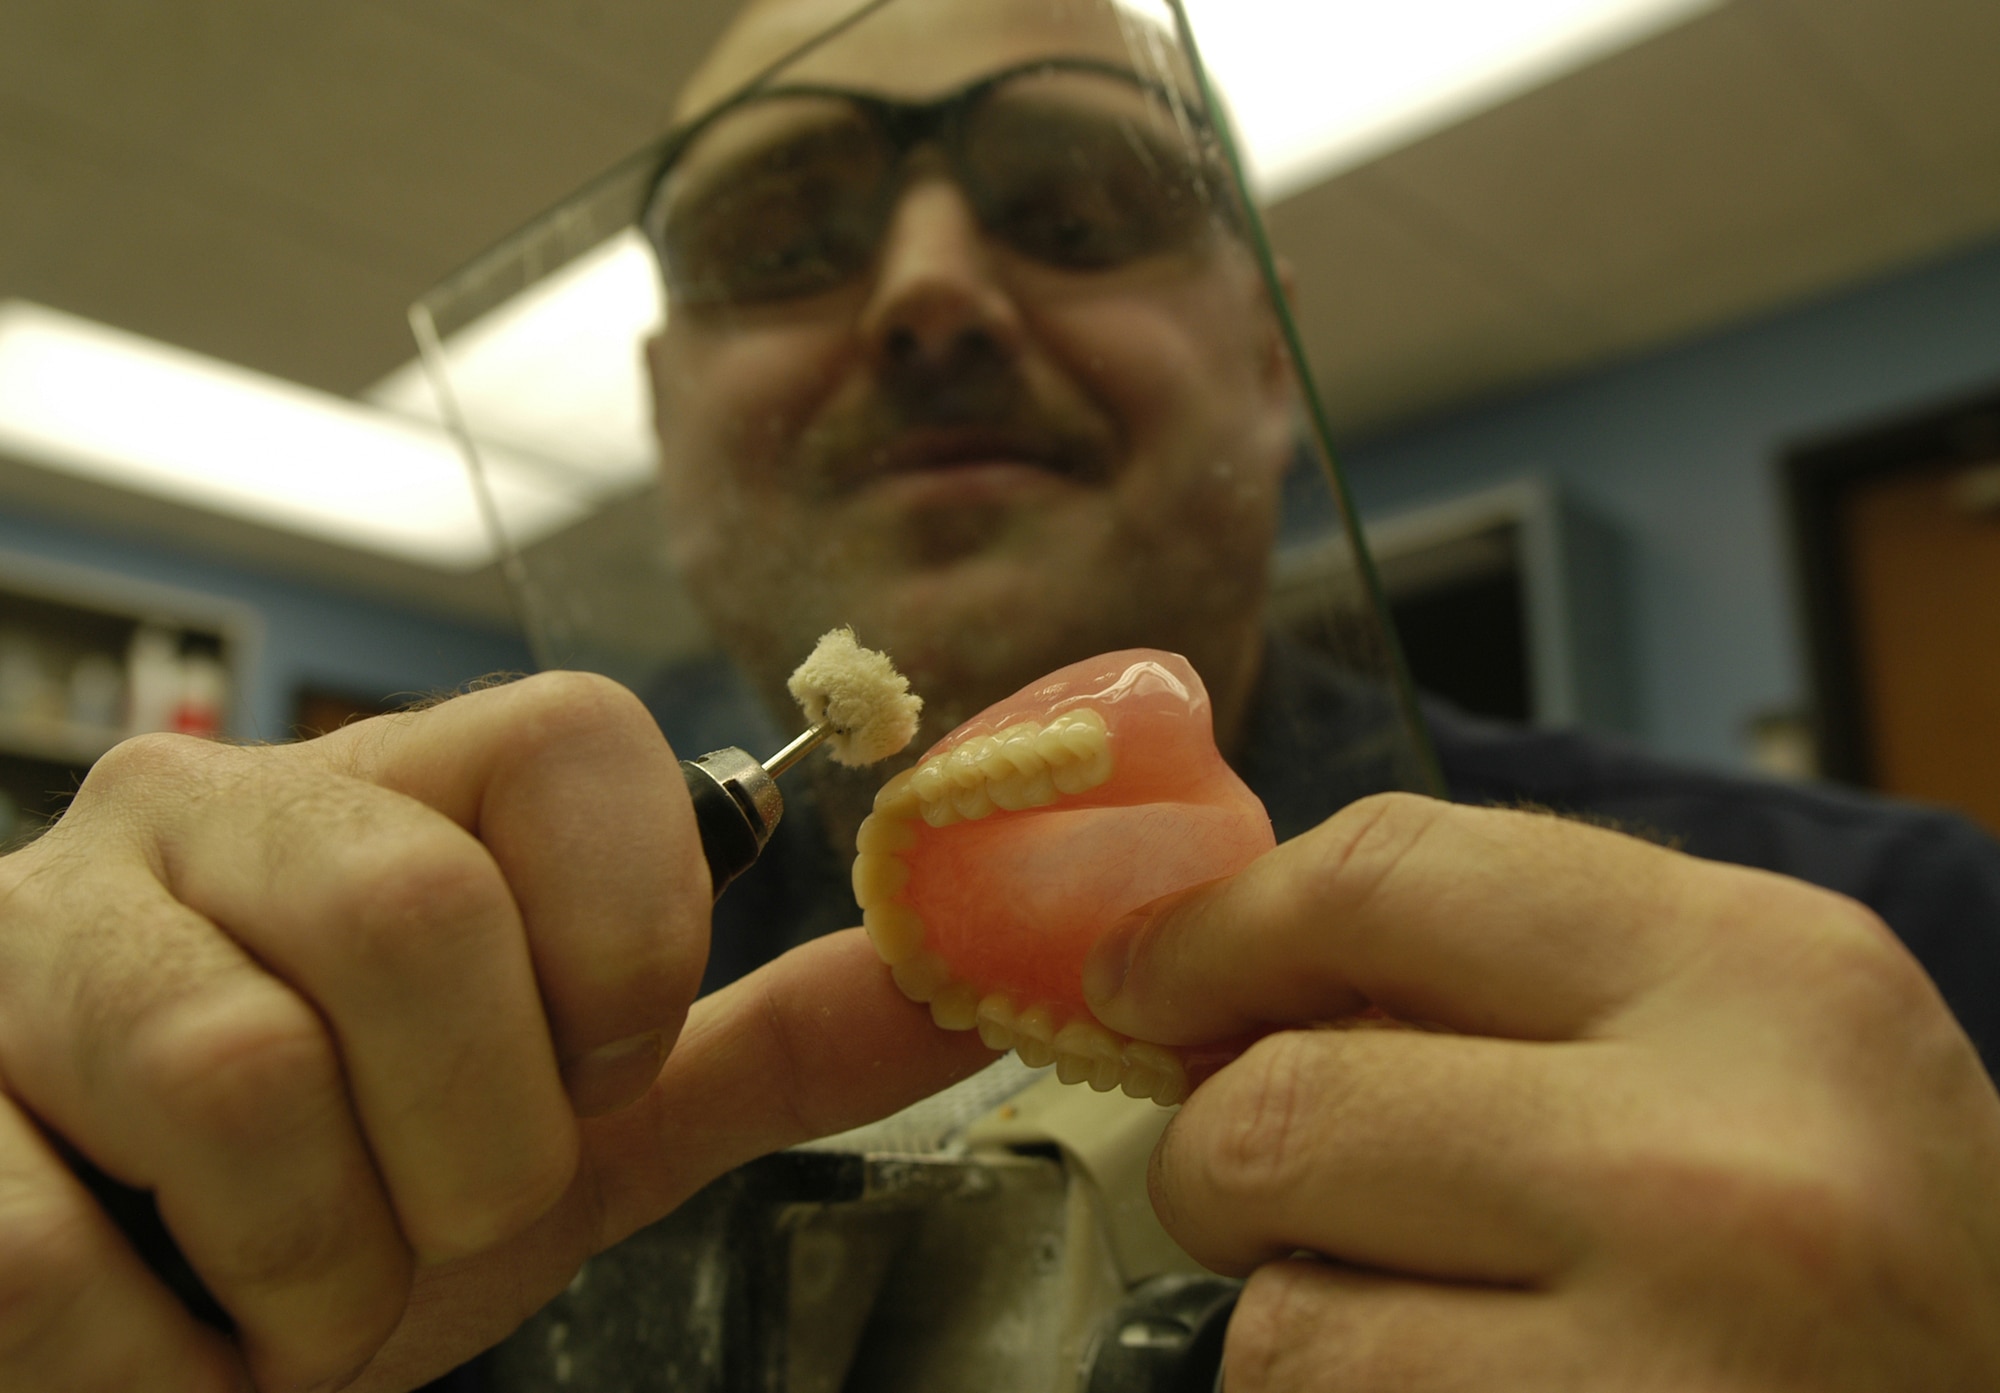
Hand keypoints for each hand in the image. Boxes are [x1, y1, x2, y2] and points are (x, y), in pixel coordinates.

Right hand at [0, 672, 991, 1391]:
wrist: (111, 1319)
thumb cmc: (347, 1196)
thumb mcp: (568, 1122)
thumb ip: (750, 1045)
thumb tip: (949, 979)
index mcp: (391, 796)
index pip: (577, 742)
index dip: (623, 947)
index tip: (579, 1081)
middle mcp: (203, 812)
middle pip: (417, 914)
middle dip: (469, 1157)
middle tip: (422, 1227)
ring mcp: (33, 937)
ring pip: (246, 1084)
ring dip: (314, 1276)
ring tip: (285, 1290)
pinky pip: (55, 1255)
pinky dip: (154, 1369)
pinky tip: (156, 1339)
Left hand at [1083, 793, 1999, 1390]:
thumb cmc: (1876, 1273)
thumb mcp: (1763, 1054)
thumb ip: (1525, 984)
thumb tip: (1227, 973)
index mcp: (1762, 979)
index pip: (1384, 873)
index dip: (1219, 926)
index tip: (1144, 974)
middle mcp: (1721, 1161)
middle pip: (1283, 1100)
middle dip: (1224, 1156)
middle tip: (1262, 1193)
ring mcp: (1662, 1363)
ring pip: (1281, 1315)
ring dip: (1300, 1324)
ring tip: (1432, 1335)